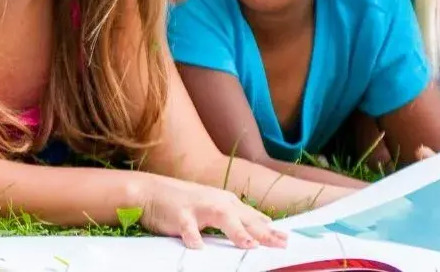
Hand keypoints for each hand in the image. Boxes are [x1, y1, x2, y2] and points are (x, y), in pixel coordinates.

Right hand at [133, 175, 286, 249]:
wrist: (151, 192)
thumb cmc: (185, 203)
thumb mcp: (215, 206)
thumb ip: (238, 216)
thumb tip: (266, 224)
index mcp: (227, 202)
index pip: (254, 218)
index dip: (271, 230)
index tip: (288, 240)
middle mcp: (217, 203)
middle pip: (245, 220)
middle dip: (264, 232)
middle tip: (281, 244)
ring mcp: (199, 208)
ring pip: (222, 219)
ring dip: (237, 232)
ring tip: (250, 245)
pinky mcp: (180, 216)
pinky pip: (188, 229)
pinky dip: (193, 238)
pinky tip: (199, 248)